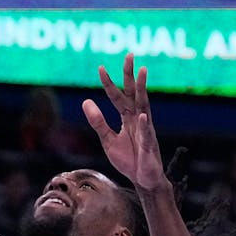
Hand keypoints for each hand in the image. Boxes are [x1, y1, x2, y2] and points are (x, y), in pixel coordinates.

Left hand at [83, 54, 167, 192]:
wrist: (143, 180)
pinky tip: (143, 117)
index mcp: (128, 118)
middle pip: (134, 93)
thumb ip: (98, 122)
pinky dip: (145, 126)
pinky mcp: (149, 146)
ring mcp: (146, 131)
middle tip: (129, 55)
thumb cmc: (129, 159)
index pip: (117, 96)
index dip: (109, 83)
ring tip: (142, 72)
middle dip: (131, 75)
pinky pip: (147, 135)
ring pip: (144, 106)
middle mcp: (139, 119)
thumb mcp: (108, 140)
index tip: (100, 68)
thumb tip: (86, 101)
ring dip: (143, 89)